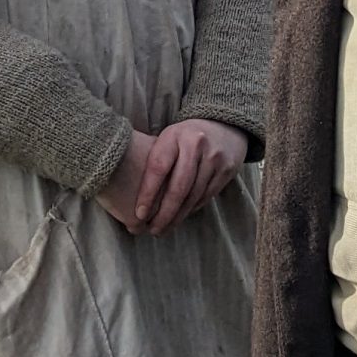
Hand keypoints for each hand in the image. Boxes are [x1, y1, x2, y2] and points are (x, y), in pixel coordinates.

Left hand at [93, 120, 245, 232]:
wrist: (224, 126)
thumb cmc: (185, 137)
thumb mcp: (168, 138)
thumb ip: (154, 159)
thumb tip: (129, 193)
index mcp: (175, 135)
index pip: (158, 168)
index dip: (148, 193)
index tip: (139, 214)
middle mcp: (196, 145)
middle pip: (178, 187)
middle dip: (164, 213)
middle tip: (152, 229)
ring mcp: (215, 158)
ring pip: (193, 196)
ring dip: (178, 217)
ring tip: (164, 228)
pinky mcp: (227, 171)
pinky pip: (206, 197)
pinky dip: (192, 209)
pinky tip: (181, 217)